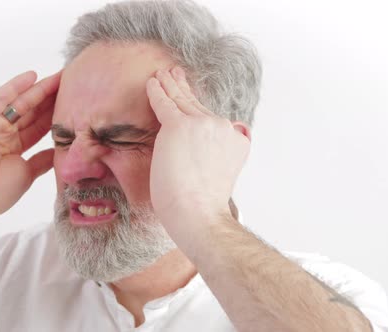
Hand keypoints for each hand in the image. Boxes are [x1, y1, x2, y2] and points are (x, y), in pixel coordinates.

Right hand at [0, 70, 60, 219]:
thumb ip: (42, 160)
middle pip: (31, 111)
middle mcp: (2, 133)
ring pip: (19, 102)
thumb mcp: (28, 173)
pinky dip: (14, 86)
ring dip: (38, 89)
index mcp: (13, 147)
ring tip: (59, 77)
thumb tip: (59, 152)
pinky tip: (32, 76)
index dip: (56, 115)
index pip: (39, 126)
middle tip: (72, 83)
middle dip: (51, 98)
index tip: (75, 105)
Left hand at [146, 66, 249, 234]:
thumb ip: (218, 159)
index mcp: (236, 140)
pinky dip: (157, 91)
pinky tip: (152, 82)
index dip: (199, 108)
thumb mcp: (222, 177)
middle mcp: (223, 127)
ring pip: (182, 101)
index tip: (191, 97)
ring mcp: (202, 125)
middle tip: (176, 74)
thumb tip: (208, 158)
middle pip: (198, 106)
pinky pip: (165, 103)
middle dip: (185, 89)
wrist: (199, 214)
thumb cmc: (203, 207)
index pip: (213, 121)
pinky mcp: (179, 126)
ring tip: (162, 74)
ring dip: (170, 85)